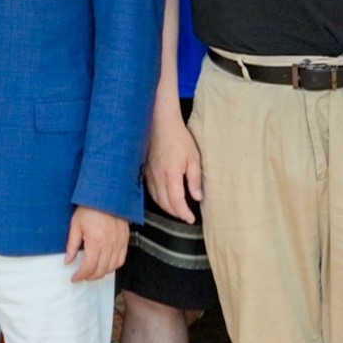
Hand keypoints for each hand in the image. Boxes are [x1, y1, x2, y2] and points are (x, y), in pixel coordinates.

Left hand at [66, 207, 130, 283]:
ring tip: (93, 273)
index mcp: (96, 241)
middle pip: (100, 270)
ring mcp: (119, 243)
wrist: (107, 196)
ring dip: (101, 274)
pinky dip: (113, 267)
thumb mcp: (76, 225)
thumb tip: (68, 261)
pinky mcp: (125, 240)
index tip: (74, 278)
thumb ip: (72, 245)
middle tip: (82, 277)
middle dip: (90, 277)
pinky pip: (121, 260)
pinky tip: (106, 266)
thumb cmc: (90, 208)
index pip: (89, 267)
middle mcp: (109, 245)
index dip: (80, 276)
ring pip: (112, 268)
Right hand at [146, 99, 203, 221]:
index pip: (177, 202)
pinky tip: (165, 199)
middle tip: (186, 216)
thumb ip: (195, 179)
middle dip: (176, 213)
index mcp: (171, 174)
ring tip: (178, 210)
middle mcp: (158, 178)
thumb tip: (197, 197)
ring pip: (157, 199)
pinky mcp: (145, 171)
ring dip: (167, 208)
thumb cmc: (178, 138)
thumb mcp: (193, 157)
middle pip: (165, 204)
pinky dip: (159, 199)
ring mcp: (150, 175)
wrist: (160, 123)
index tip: (191, 219)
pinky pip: (151, 191)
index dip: (184, 213)